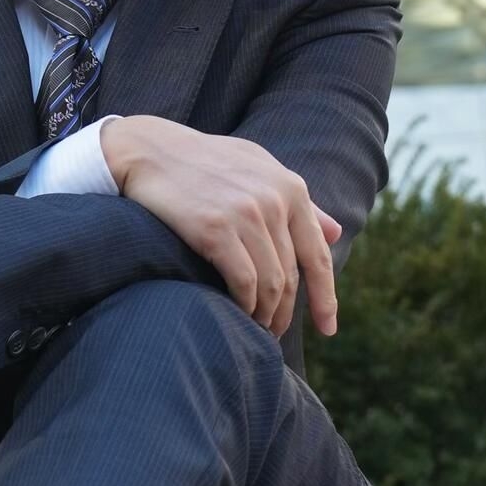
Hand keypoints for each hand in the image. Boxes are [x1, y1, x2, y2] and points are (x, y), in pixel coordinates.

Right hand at [102, 115, 342, 336]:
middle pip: (292, 277)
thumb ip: (298, 202)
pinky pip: (243, 282)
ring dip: (266, 315)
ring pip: (271, 285)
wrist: (150, 151)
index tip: (328, 328)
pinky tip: (238, 313)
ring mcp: (246, 215)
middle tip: (275, 333)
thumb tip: (335, 232)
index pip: (318, 256)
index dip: (326, 298)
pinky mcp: (215, 230)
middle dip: (287, 313)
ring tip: (256, 328)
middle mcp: (275, 201)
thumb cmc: (205, 162)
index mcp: (291, 188)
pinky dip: (245, 305)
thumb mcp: (259, 169)